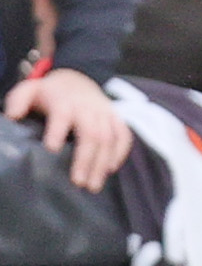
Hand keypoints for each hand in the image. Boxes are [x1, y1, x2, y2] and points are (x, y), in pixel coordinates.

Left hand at [4, 68, 130, 190]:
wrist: (78, 79)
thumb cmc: (50, 92)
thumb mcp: (30, 90)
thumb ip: (19, 100)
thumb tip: (12, 116)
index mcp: (64, 101)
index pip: (62, 115)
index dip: (58, 130)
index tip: (51, 149)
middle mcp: (88, 108)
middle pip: (92, 134)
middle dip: (86, 159)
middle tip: (78, 182)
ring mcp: (105, 113)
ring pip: (108, 139)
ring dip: (102, 164)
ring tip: (93, 185)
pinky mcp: (117, 118)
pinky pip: (124, 136)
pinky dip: (120, 153)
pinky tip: (110, 170)